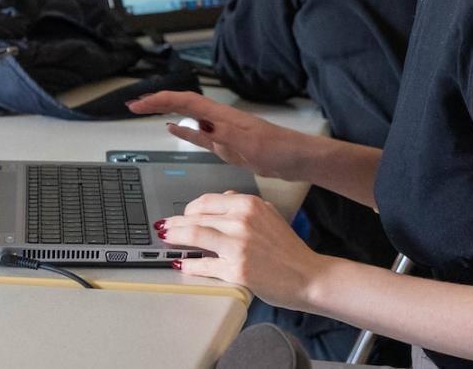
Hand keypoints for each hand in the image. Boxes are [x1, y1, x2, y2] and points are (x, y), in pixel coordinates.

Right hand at [126, 91, 312, 179]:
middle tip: (133, 106)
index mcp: (222, 116)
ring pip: (187, 116)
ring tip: (145, 111)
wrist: (297, 158)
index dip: (159, 100)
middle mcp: (219, 119)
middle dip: (156, 102)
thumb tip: (197, 126)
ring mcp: (222, 130)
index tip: (138, 104)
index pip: (184, 101)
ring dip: (166, 112)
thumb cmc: (279, 149)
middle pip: (182, 104)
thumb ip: (222, 135)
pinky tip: (172, 129)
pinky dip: (182, 130)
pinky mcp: (226, 143)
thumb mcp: (248, 143)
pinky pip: (198, 134)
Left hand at [158, 192, 324, 309]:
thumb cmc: (289, 250)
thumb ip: (245, 205)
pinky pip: (203, 265)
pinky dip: (188, 265)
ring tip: (165, 240)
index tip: (180, 215)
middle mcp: (242, 220)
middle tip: (164, 228)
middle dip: (174, 223)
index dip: (188, 209)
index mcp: (249, 204)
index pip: (207, 201)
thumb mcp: (269, 215)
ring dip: (174, 237)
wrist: (307, 275)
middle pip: (195, 217)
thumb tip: (224, 197)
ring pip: (194, 235)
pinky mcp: (235, 269)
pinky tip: (181, 265)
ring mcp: (238, 245)